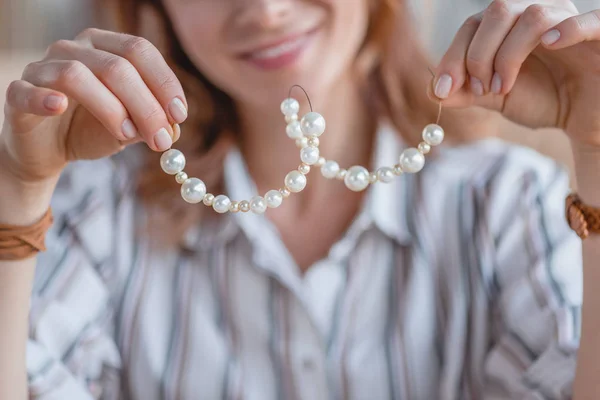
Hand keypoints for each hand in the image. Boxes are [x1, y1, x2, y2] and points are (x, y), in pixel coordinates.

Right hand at [0, 28, 186, 183]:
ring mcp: (42, 69)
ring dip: (111, 109)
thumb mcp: (130, 128)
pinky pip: (27, 91)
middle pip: (116, 66)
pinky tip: (60, 107)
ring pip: (77, 75)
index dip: (164, 82)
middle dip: (146, 106)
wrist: (49, 151)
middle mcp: (74, 49)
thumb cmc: (92, 130)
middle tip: (162, 140)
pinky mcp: (17, 94)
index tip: (180, 115)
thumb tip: (175, 127)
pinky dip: (43, 98)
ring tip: (127, 137)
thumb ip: (150, 123)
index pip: (139, 50)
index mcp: (105, 47)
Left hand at [431, 0, 599, 147]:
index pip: (473, 24)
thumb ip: (467, 93)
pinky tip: (550, 44)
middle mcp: (539, 13)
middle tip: (480, 90)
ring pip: (533, 16)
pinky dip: (568, 28)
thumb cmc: (545, 100)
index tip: (443, 90)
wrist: (587, 119)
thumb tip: (431, 90)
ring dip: (509, 54)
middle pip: (498, 11)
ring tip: (503, 87)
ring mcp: (571, 19)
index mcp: (511, 24)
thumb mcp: (498, 98)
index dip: (453, 55)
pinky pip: (589, 19)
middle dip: (477, 54)